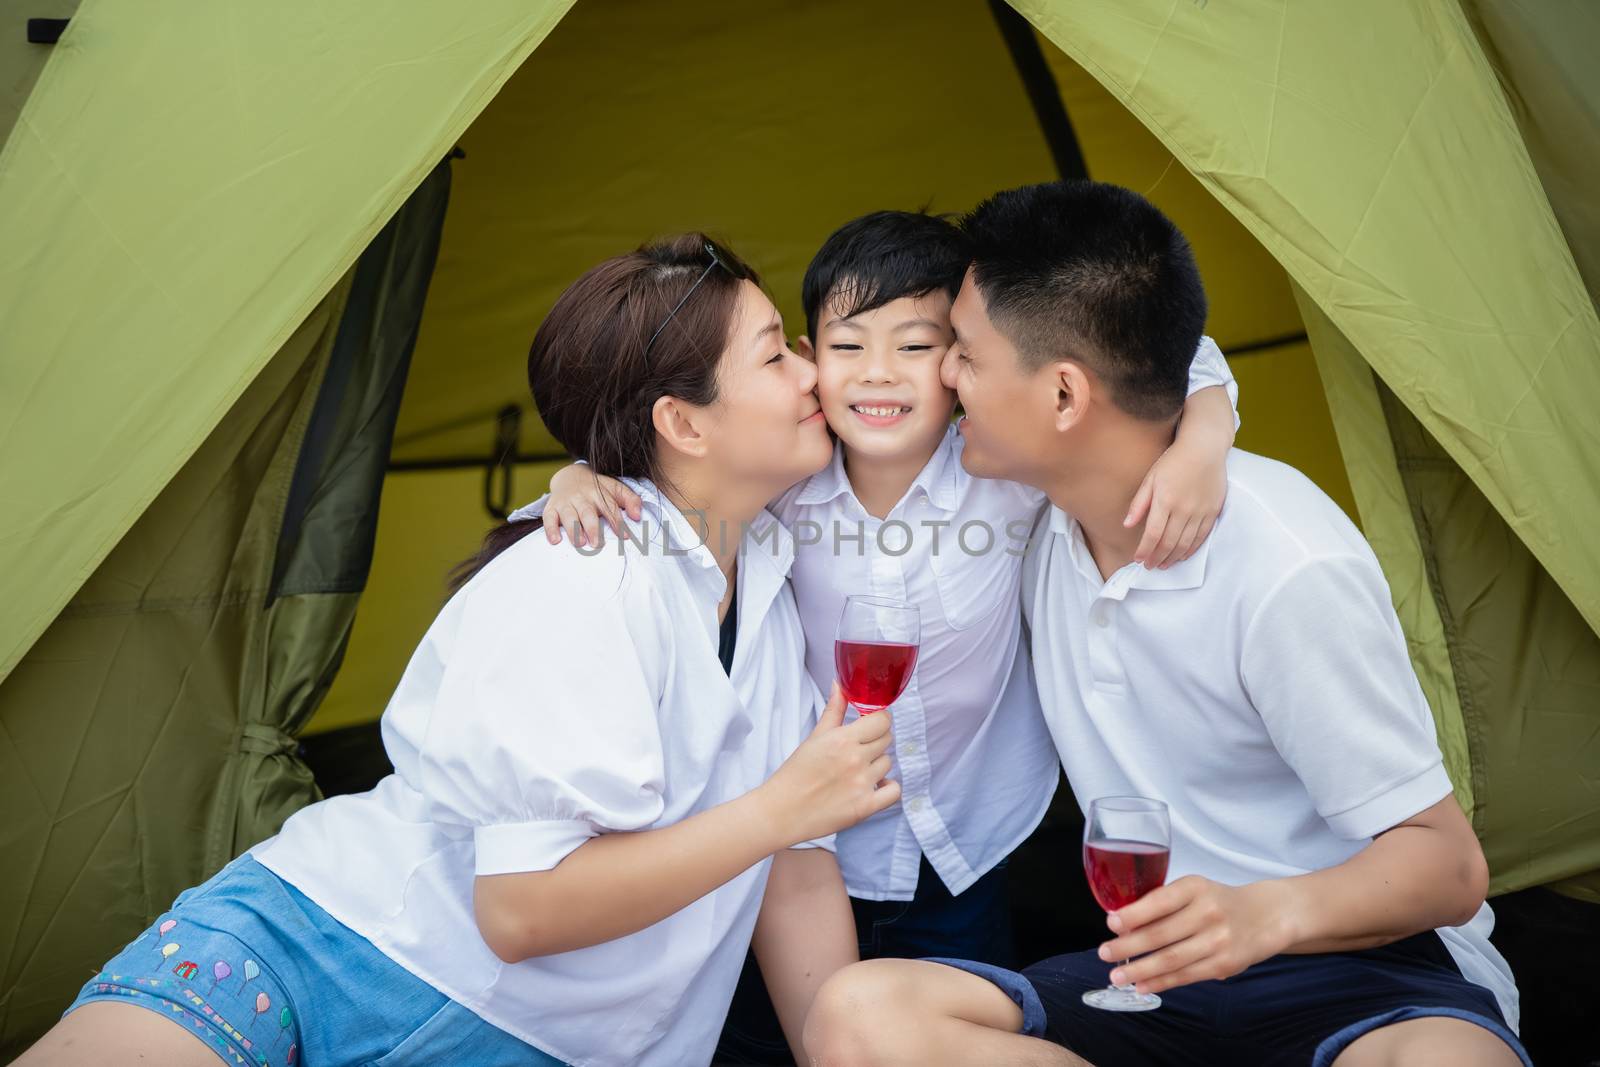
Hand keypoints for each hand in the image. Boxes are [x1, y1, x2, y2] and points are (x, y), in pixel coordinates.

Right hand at [545, 464, 642, 547]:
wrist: (570, 476)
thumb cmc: (597, 489)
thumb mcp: (615, 489)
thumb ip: (630, 500)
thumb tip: (638, 516)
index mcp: (599, 492)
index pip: (610, 507)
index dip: (617, 521)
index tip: (624, 536)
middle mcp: (582, 496)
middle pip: (587, 512)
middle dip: (592, 528)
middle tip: (598, 544)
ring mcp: (566, 502)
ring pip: (568, 515)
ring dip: (573, 529)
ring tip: (579, 543)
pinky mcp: (552, 507)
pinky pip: (548, 517)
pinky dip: (550, 529)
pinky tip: (555, 540)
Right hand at [757, 683, 900, 845]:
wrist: (782, 810)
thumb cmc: (795, 773)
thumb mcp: (815, 737)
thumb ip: (833, 710)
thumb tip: (840, 685)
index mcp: (842, 739)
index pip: (882, 719)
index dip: (879, 719)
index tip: (870, 724)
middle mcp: (855, 759)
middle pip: (887, 739)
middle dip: (876, 740)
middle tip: (859, 748)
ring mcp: (862, 784)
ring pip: (888, 763)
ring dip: (877, 764)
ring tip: (857, 770)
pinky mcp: (865, 807)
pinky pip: (894, 791)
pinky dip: (888, 788)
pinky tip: (875, 786)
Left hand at [1098, 875, 1294, 994]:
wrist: (1265, 916)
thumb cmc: (1216, 901)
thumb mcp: (1193, 890)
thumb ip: (1163, 904)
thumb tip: (1122, 924)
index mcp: (1196, 887)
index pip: (1161, 901)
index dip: (1134, 914)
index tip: (1111, 923)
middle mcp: (1208, 912)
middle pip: (1162, 933)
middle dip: (1129, 946)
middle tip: (1104, 953)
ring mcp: (1218, 941)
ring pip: (1172, 959)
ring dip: (1141, 970)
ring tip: (1117, 976)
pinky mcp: (1225, 965)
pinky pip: (1186, 976)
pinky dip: (1160, 982)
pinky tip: (1141, 985)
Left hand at [1124, 441, 1226, 568]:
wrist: (1204, 449)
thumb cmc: (1174, 461)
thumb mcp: (1150, 478)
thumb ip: (1139, 503)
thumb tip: (1127, 524)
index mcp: (1165, 500)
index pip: (1152, 534)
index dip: (1144, 550)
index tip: (1138, 559)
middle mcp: (1183, 509)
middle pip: (1168, 543)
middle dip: (1157, 558)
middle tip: (1149, 566)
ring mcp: (1200, 512)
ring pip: (1185, 544)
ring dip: (1173, 558)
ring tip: (1163, 565)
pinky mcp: (1213, 512)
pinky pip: (1202, 537)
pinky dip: (1191, 550)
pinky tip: (1182, 555)